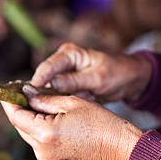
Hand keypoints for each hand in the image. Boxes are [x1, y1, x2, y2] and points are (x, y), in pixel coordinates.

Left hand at [1, 87, 142, 159]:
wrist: (120, 148)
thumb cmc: (101, 122)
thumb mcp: (70, 102)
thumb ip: (43, 98)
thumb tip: (25, 92)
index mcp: (45, 133)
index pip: (15, 116)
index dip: (8, 101)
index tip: (5, 88)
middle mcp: (41, 149)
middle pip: (19, 125)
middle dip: (18, 107)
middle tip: (19, 89)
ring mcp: (46, 158)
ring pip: (27, 133)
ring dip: (27, 117)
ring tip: (32, 99)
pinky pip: (37, 141)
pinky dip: (37, 127)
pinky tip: (42, 114)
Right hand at [31, 43, 152, 102]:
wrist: (131, 80)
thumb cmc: (118, 73)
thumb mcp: (98, 78)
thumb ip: (74, 81)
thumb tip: (51, 84)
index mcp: (69, 53)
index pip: (47, 67)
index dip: (37, 81)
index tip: (29, 95)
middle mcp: (62, 63)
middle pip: (44, 81)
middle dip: (48, 95)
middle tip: (49, 106)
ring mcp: (63, 76)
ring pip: (51, 92)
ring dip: (61, 101)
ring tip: (79, 102)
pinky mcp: (67, 88)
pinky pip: (60, 99)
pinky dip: (67, 104)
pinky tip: (79, 104)